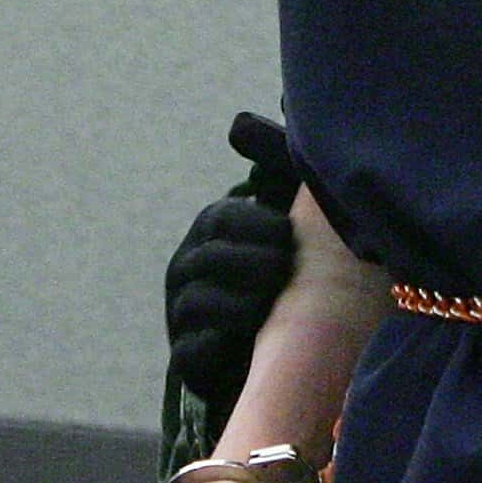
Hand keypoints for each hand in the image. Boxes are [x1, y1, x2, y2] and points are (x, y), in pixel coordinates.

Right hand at [165, 113, 302, 415]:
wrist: (289, 347)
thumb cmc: (295, 265)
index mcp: (216, 230)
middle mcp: (192, 268)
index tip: (290, 237)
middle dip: (254, 261)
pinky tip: (249, 341)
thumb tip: (242, 122)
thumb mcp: (294, 218)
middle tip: (287, 269)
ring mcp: (186, 315)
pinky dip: (222, 344)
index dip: (259, 226)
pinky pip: (194, 351)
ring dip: (244, 302)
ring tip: (275, 305)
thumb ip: (279, 166)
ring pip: (200, 302)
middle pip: (209, 257)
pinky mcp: (191, 360)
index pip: (224, 218)